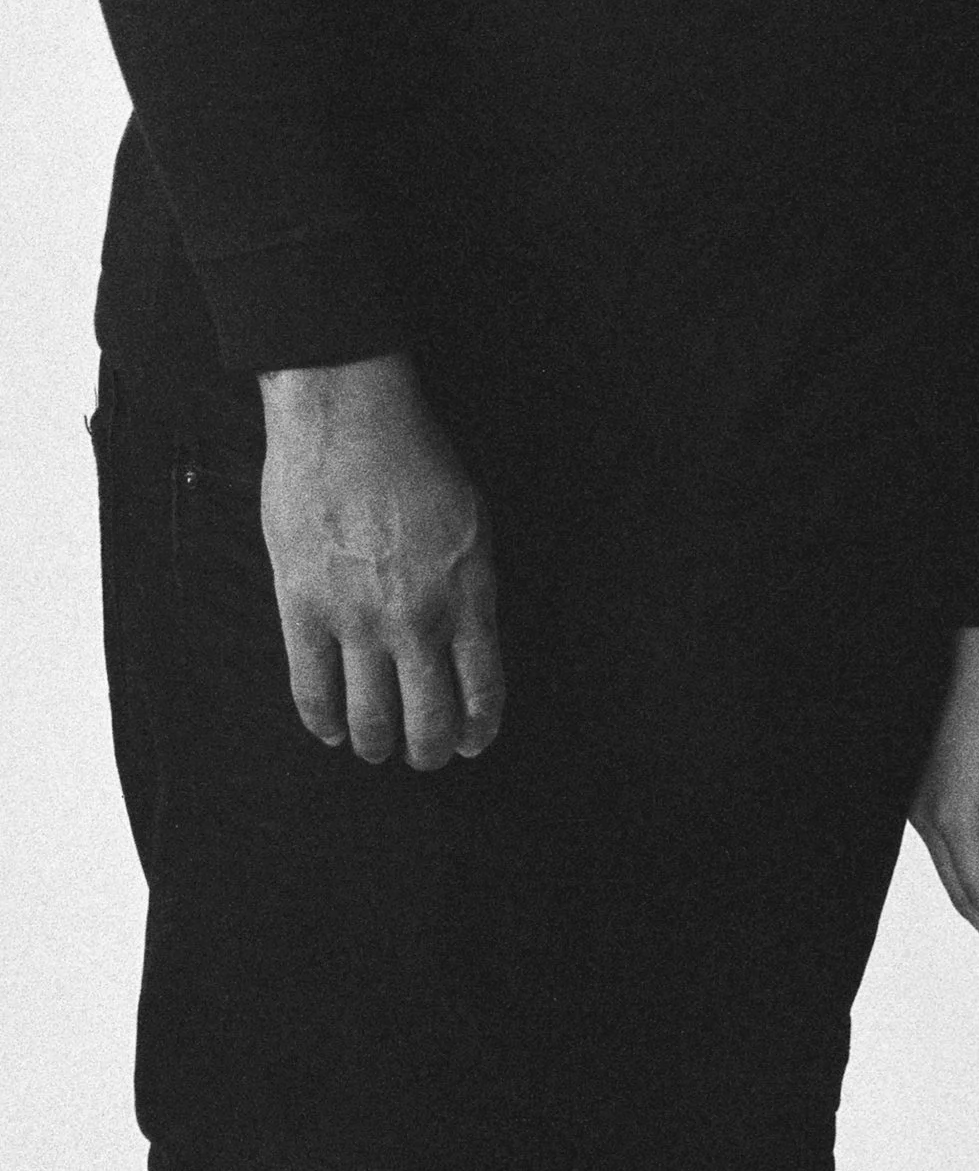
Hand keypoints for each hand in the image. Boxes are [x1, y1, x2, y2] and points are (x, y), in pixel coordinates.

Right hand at [258, 351, 502, 770]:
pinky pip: (311, 690)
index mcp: (469, 592)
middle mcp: (418, 617)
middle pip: (429, 720)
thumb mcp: (473, 520)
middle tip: (427, 754)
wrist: (349, 416)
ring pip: (371, 718)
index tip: (475, 742)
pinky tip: (333, 729)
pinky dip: (324, 721)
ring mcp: (357, 619)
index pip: (483, 689)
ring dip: (378, 744)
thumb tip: (467, 640)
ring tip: (379, 747)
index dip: (479, 728)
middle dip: (432, 750)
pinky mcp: (303, 609)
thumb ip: (471, 586)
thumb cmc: (416, 456)